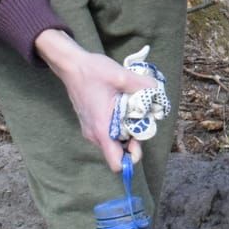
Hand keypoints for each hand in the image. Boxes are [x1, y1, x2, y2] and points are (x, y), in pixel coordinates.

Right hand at [34, 29, 161, 171]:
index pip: (117, 163)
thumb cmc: (92, 71)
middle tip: (140, 117)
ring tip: (131, 110)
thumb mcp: (121, 76)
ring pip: (115, 141)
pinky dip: (119, 124)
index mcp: (102, 128)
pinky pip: (109, 132)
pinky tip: (122, 106)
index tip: (140, 138)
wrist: (70, 65)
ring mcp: (91, 130)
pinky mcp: (91, 123)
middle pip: (120, 152)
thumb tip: (157, 91)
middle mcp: (95, 135)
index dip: (133, 157)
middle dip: (134, 139)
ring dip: (127, 130)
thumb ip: (143, 85)